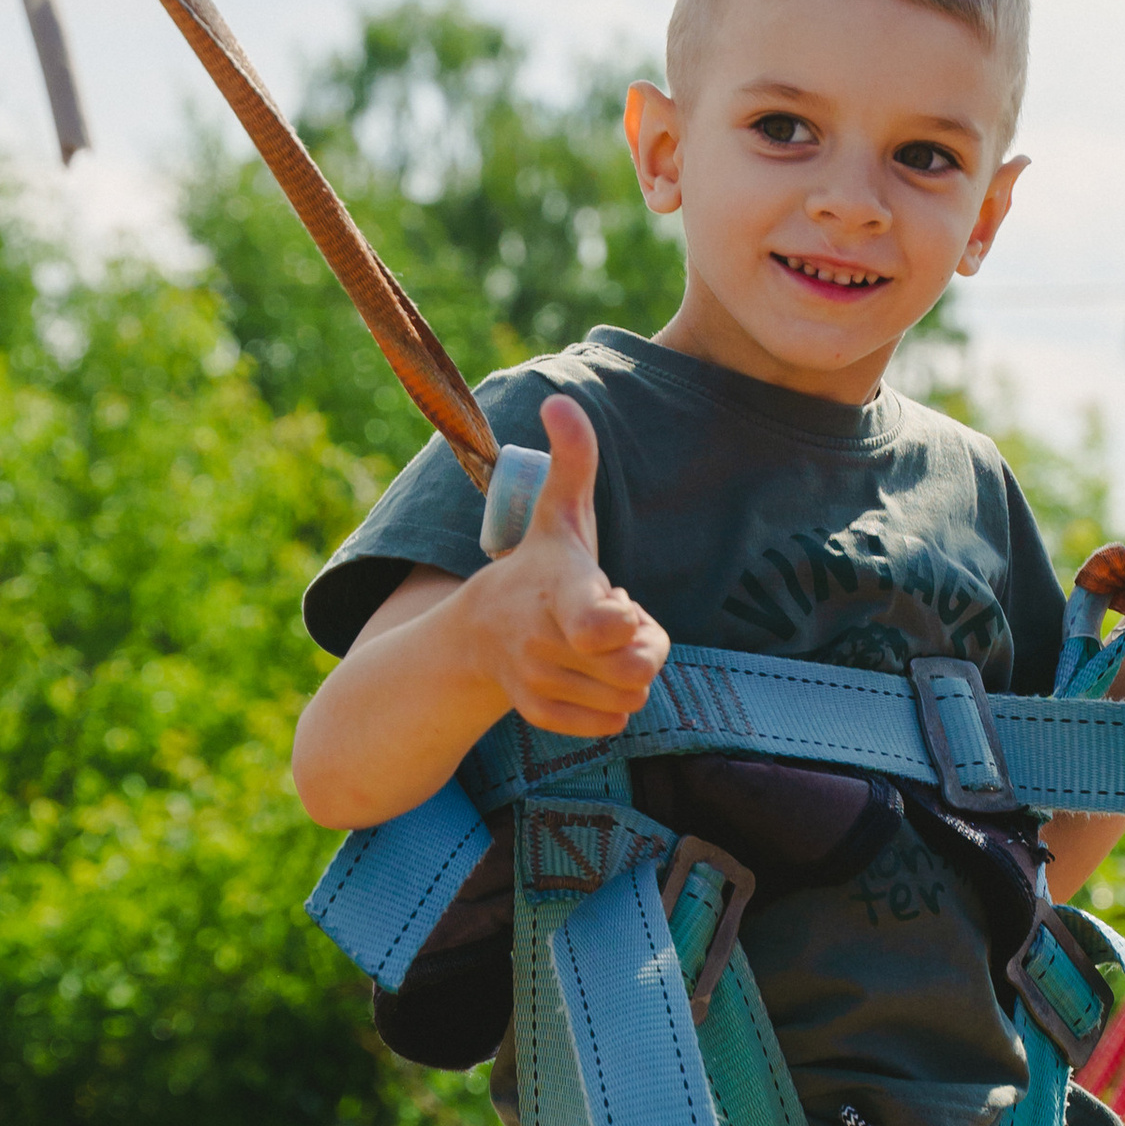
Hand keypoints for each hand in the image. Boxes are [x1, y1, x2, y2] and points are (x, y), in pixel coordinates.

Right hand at [457, 394, 667, 738]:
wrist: (479, 633)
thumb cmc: (540, 566)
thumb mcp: (559, 513)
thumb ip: (572, 460)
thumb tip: (561, 402)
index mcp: (557, 589)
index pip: (598, 625)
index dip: (623, 625)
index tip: (623, 607)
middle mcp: (542, 640)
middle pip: (635, 667)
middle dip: (645, 645)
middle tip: (618, 620)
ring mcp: (537, 680)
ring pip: (629, 695)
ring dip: (628, 672)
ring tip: (597, 644)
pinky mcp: (540, 714)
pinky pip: (611, 723)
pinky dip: (614, 703)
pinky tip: (590, 673)